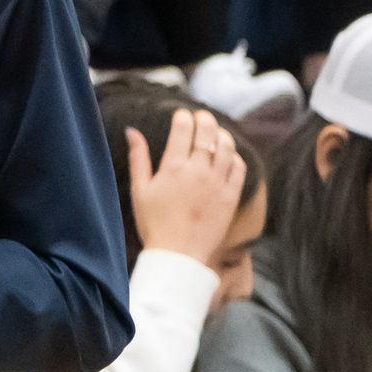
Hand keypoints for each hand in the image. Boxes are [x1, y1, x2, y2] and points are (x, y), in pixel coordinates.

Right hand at [127, 109, 247, 265]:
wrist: (178, 255)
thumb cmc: (154, 224)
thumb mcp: (139, 189)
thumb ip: (138, 157)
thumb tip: (132, 131)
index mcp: (173, 167)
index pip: (183, 127)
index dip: (183, 116)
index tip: (182, 115)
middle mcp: (198, 171)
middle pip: (208, 131)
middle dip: (204, 118)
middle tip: (201, 117)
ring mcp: (217, 183)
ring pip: (227, 146)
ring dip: (222, 134)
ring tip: (216, 133)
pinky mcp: (231, 196)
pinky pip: (239, 167)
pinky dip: (235, 156)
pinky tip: (228, 157)